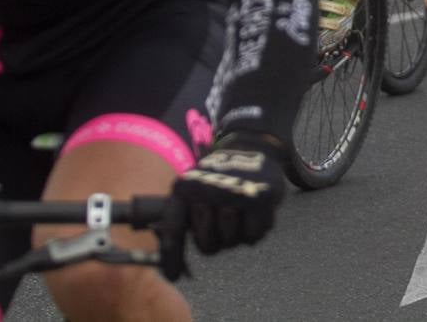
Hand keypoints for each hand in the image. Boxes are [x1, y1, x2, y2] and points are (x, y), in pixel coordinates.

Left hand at [170, 132, 284, 255]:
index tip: (172, 278)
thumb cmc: (218, 177)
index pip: (173, 231)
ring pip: (231, 241)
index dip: (172, 258)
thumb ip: (179, 217)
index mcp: (184, 189)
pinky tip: (254, 215)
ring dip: (236, 236)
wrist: (253, 147)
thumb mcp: (192, 188)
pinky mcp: (261, 198)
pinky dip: (255, 231)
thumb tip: (164, 259)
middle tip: (221, 229)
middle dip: (215, 242)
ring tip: (238, 217)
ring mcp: (234, 194)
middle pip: (207, 244)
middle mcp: (207, 191)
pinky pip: (254, 236)